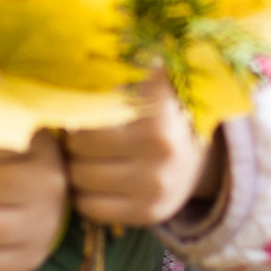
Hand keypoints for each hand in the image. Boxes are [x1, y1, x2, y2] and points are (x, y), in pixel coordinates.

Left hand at [65, 78, 226, 228]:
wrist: (200, 158)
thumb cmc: (159, 114)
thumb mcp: (147, 82)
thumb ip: (115, 65)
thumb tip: (70, 58)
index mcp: (157, 104)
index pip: (88, 105)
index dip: (74, 106)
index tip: (76, 106)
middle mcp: (161, 145)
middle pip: (79, 143)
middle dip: (71, 139)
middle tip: (77, 134)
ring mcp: (156, 183)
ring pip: (79, 177)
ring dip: (74, 167)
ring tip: (85, 157)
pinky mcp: (150, 213)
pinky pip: (90, 207)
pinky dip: (84, 195)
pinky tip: (95, 182)